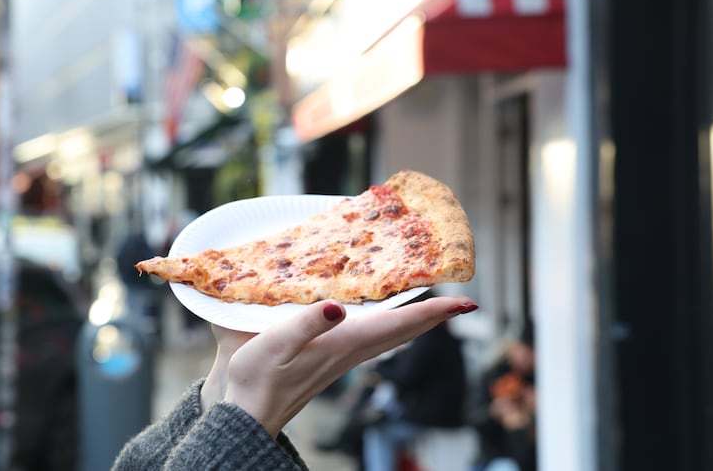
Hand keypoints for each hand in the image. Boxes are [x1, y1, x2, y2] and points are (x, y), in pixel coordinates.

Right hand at [202, 295, 477, 436]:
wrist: (247, 413)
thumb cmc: (257, 379)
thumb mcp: (275, 345)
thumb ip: (305, 325)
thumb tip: (336, 305)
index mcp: (345, 344)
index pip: (400, 326)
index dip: (433, 312)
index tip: (465, 301)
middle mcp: (352, 350)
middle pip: (404, 331)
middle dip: (434, 314)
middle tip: (462, 299)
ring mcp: (344, 357)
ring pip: (392, 335)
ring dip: (416, 318)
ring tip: (435, 302)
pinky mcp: (332, 358)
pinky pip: (374, 337)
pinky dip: (392, 323)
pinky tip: (387, 315)